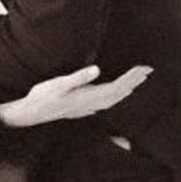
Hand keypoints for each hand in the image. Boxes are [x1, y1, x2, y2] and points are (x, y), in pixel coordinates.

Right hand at [0, 64, 151, 127]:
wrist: (32, 113)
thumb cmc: (43, 96)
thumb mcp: (59, 83)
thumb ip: (79, 77)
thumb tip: (96, 69)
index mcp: (89, 96)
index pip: (118, 86)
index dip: (132, 78)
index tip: (144, 68)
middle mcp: (92, 104)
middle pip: (120, 93)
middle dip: (135, 82)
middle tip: (148, 70)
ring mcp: (88, 108)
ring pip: (114, 99)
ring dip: (127, 89)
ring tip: (138, 80)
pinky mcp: (84, 108)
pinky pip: (107, 102)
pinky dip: (117, 96)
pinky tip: (118, 94)